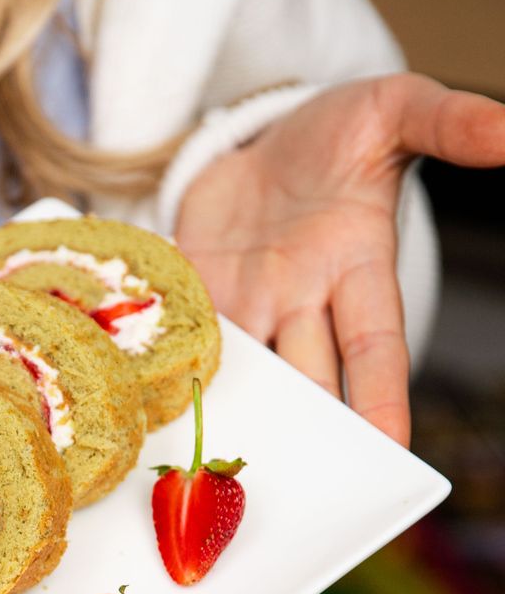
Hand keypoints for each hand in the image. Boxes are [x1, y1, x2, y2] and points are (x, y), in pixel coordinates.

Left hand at [175, 74, 504, 445]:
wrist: (260, 138)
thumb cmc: (339, 134)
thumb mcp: (395, 111)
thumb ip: (446, 122)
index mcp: (357, 271)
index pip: (374, 349)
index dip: (381, 399)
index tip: (390, 449)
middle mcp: (299, 304)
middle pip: (301, 379)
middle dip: (298, 430)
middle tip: (286, 483)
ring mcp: (243, 306)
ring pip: (239, 374)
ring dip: (227, 412)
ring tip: (208, 467)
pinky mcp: (192, 300)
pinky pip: (177, 339)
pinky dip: (164, 366)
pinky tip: (147, 400)